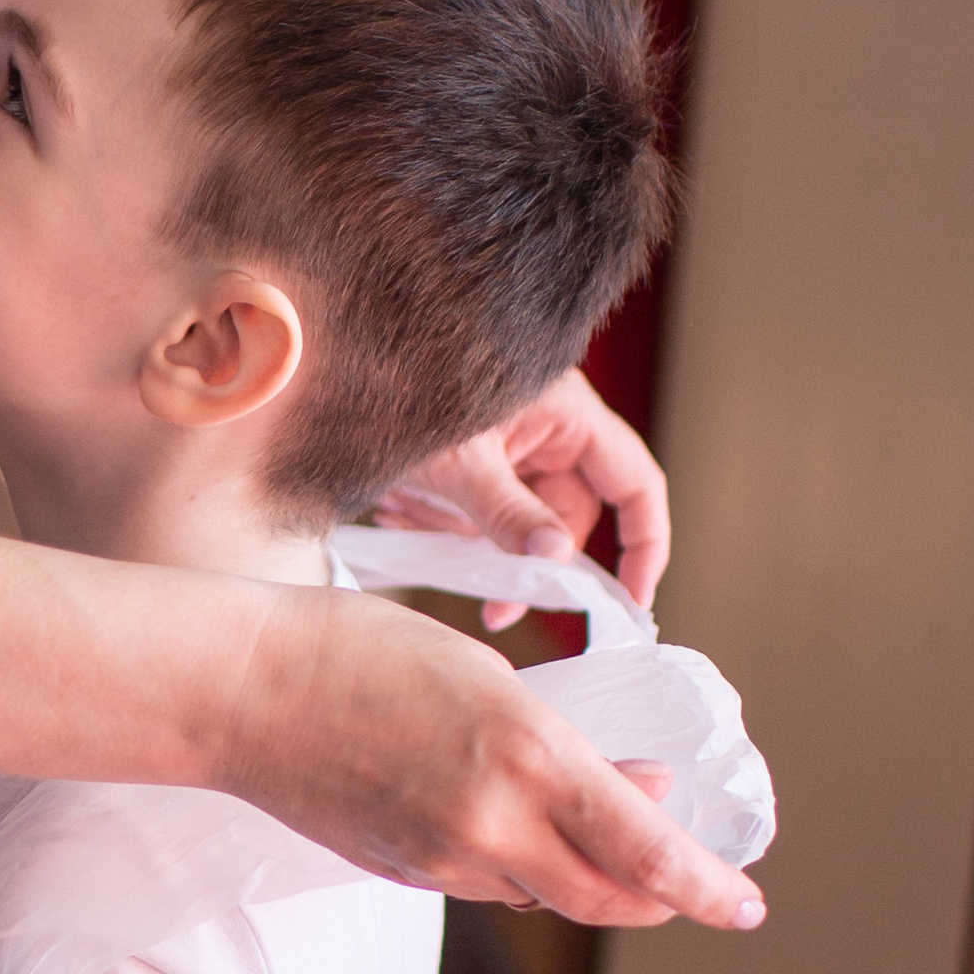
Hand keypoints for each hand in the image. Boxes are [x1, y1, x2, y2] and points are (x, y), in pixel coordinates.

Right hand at [225, 578, 763, 929]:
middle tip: (690, 882)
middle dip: (661, 899)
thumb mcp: (482, 671)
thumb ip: (564, 743)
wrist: (237, 690)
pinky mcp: (403, 874)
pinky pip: (487, 886)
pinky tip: (509, 820)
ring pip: (545, 892)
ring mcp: (442, 860)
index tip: (748, 903)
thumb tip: (639, 786)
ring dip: (587, 874)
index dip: (707, 887)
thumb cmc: (356, 650)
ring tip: (599, 824)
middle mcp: (491, 824)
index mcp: (524, 756)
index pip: (645, 852)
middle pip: (608, 901)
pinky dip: (521, 865)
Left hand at [376, 367, 668, 622]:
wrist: (328, 365)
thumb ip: (508, 513)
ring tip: (409, 510)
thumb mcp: (456, 461)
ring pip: (516, 521)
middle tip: (494, 609)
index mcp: (567, 413)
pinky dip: (441, 520)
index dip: (645, 545)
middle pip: (568, 517)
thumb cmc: (398, 387)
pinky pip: (478, 508)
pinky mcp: (476, 456)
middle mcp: (548, 428)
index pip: (635, 484)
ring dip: (465, 535)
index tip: (631, 605)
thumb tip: (557, 561)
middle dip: (527, 561)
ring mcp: (512, 443)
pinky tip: (398, 505)